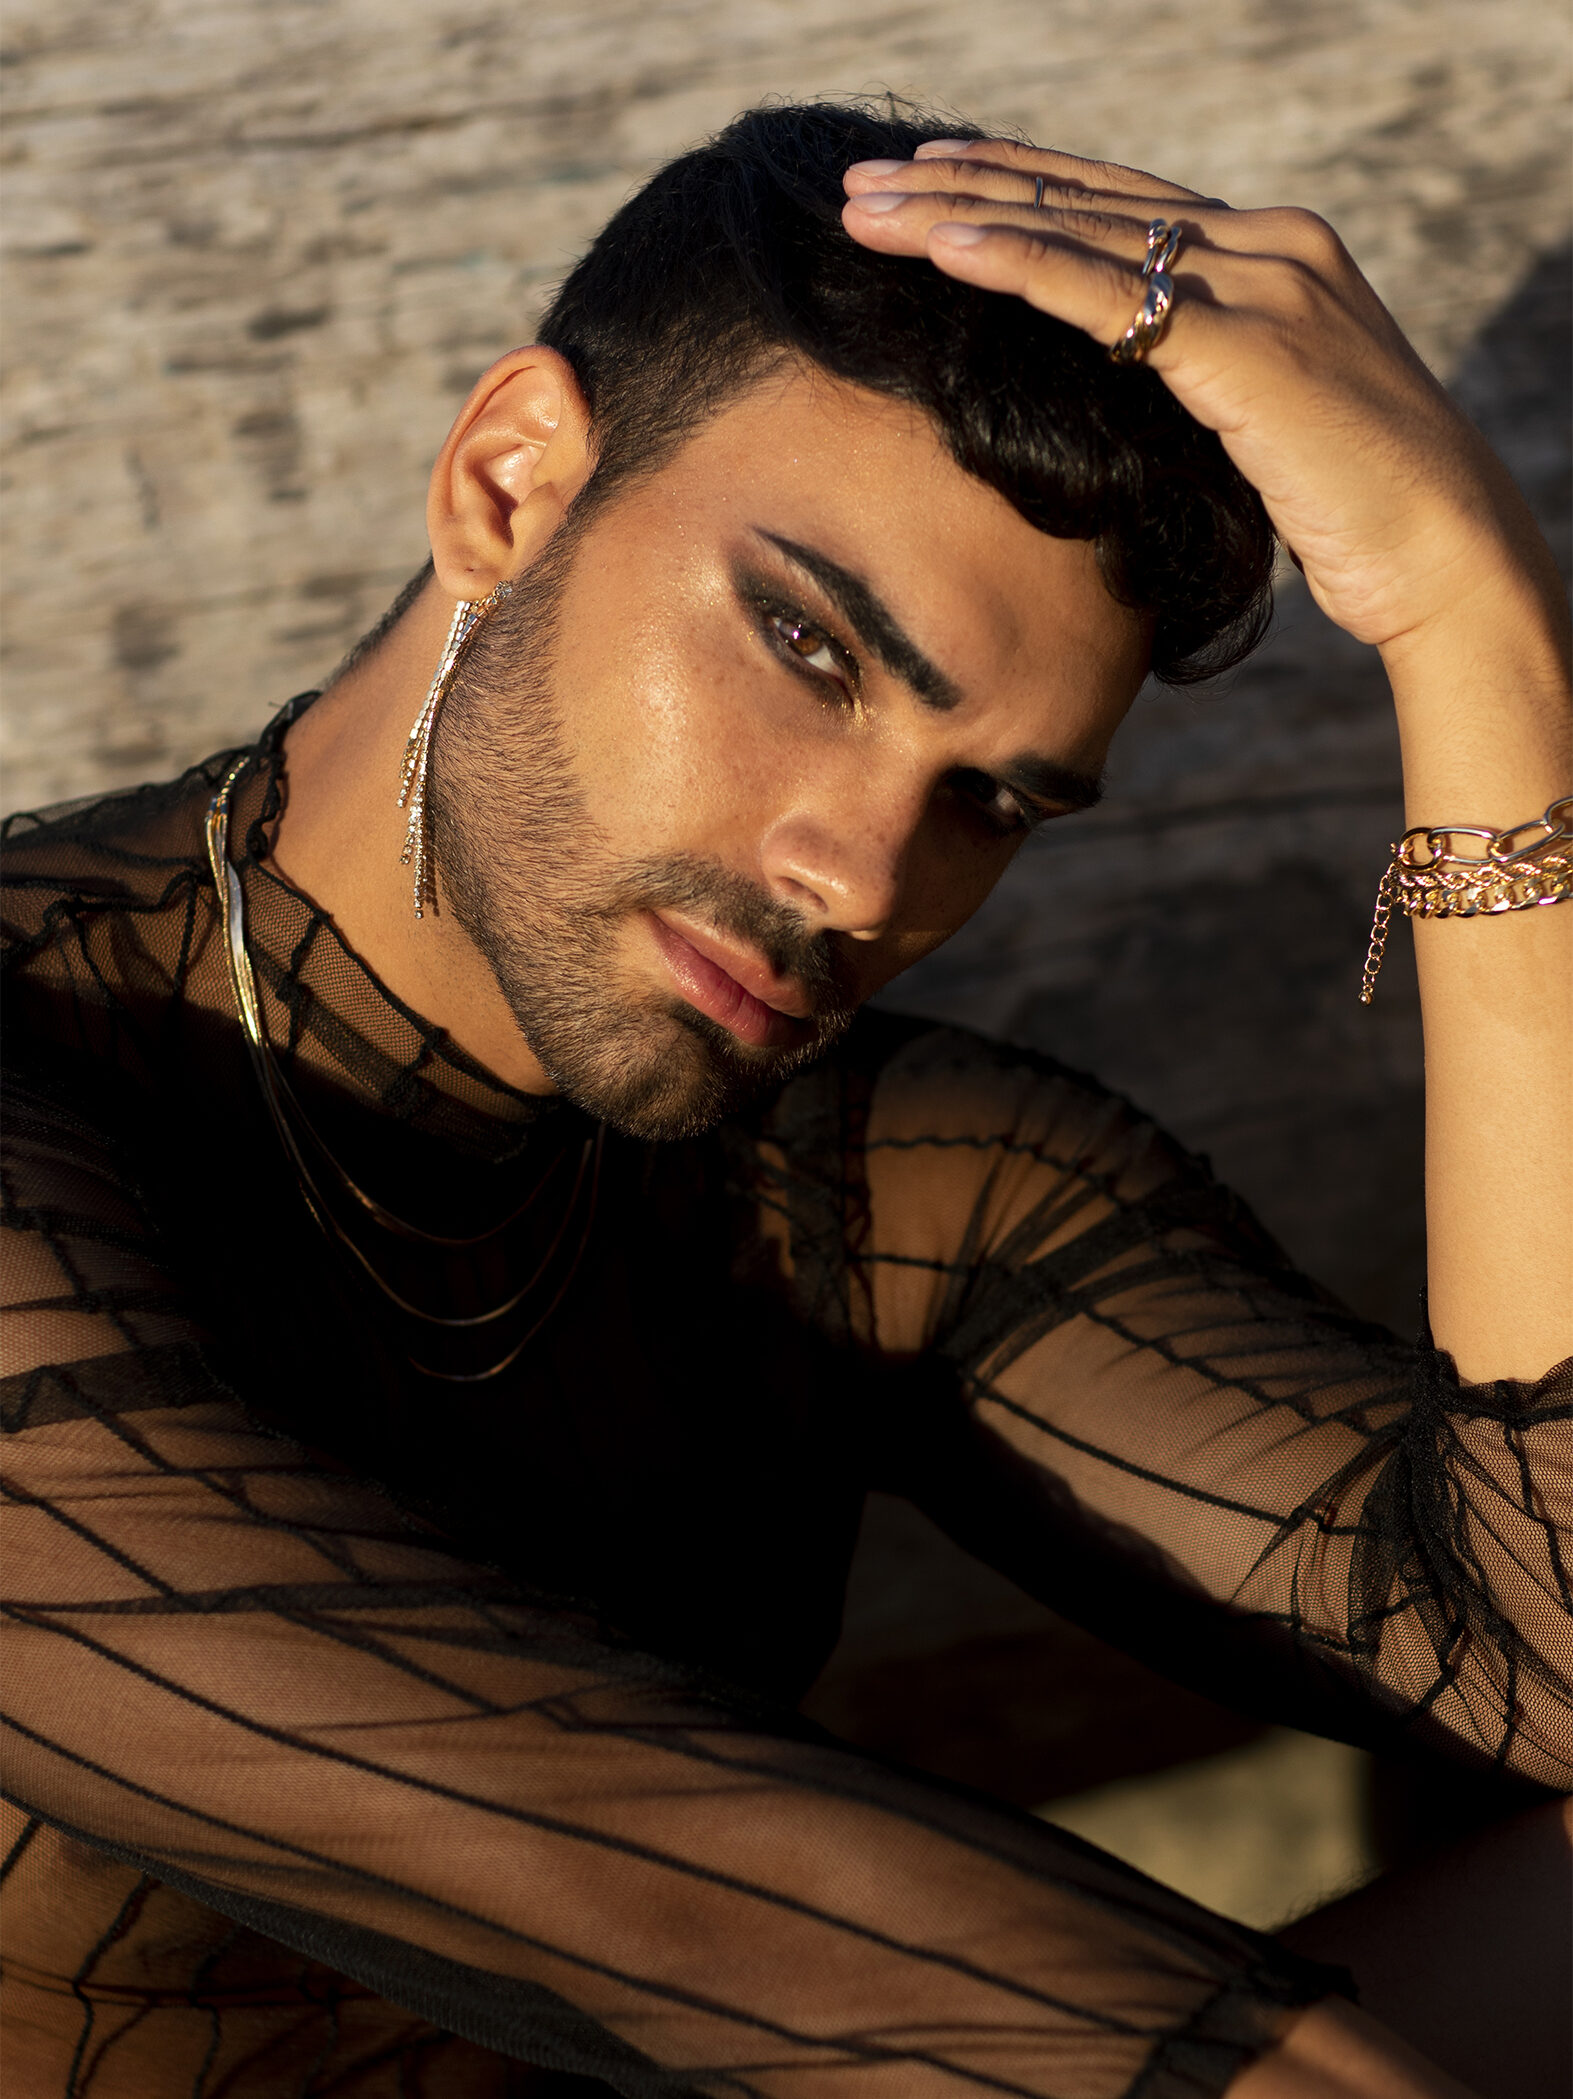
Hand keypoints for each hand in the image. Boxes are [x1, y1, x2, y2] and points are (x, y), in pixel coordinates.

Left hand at [842, 142, 1553, 657]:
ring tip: (866, 212)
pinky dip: (1019, 267)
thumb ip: (1197, 385)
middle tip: (860, 187)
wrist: (1447, 550)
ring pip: (1080, 233)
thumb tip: (1121, 399)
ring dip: (960, 218)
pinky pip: (1109, 295)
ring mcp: (1263, 284)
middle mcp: (1267, 245)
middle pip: (1083, 201)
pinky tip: (943, 250)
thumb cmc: (1356, 510)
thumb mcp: (1260, 427)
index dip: (1012, 188)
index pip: (1115, 204)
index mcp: (1271, 255)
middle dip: (962, 189)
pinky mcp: (1248, 345)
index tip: (924, 186)